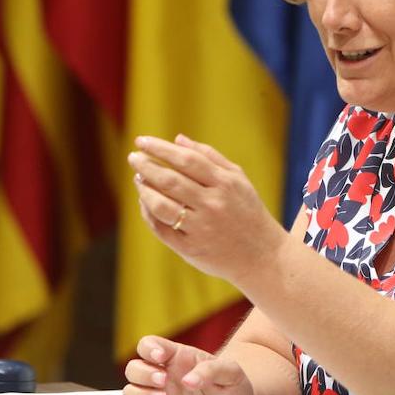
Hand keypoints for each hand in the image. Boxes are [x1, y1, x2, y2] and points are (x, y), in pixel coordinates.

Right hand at [122, 335, 253, 394]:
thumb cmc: (230, 385)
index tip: (161, 357)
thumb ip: (212, 370)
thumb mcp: (230, 371)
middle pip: (133, 369)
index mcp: (176, 358)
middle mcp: (163, 377)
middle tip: (164, 380)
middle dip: (144, 374)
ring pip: (131, 393)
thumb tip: (190, 379)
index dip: (149, 348)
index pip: (149, 345)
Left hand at [128, 134, 283, 282]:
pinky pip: (160, 228)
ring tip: (138, 178)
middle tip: (133, 157)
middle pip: (170, 180)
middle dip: (146, 166)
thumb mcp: (238, 179)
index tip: (141, 141)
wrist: (262, 255)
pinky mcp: (190, 248)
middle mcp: (213, 205)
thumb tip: (177, 139)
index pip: (186, 160)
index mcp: (226, 184)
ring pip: (161, 205)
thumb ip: (210, 157)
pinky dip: (148, 213)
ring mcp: (200, 228)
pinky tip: (145, 201)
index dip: (161, 149)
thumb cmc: (248, 211)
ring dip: (144, 189)